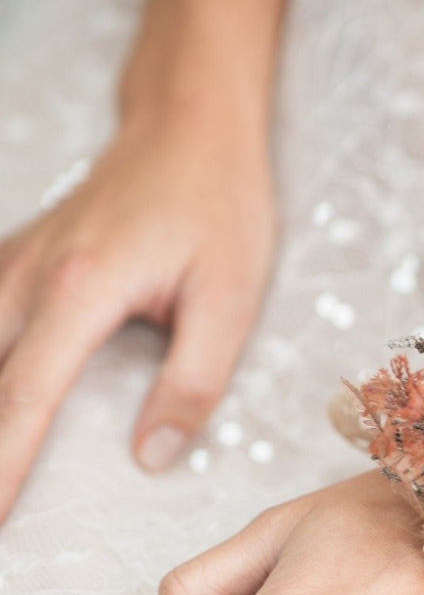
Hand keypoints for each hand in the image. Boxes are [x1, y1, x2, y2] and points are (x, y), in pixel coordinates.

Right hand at [0, 104, 275, 517]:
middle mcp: (27, 276)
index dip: (2, 467)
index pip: (24, 399)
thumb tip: (152, 457)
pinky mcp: (10, 260)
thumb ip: (192, 383)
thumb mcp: (231, 298)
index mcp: (80, 290)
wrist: (190, 127)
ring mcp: (9, 263)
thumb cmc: (219, 206)